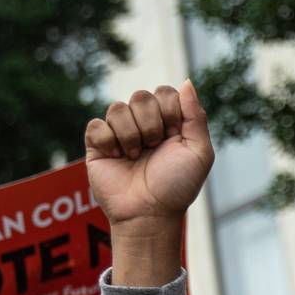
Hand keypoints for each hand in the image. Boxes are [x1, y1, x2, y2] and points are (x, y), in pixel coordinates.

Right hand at [84, 82, 213, 229]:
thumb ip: (196, 116)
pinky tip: (116, 157)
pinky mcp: (97, 145)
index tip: (173, 136)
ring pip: (117, 108)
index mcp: (169, 122)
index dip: (169, 111)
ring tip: (135, 157)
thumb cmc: (177, 186)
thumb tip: (186, 81)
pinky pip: (96, 125)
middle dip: (151, 124)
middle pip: (141, 96)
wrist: (149, 213)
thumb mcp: (199, 152)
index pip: (165, 92)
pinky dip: (108, 141)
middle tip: (154, 148)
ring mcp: (119, 133)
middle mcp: (144, 124)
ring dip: (131, 135)